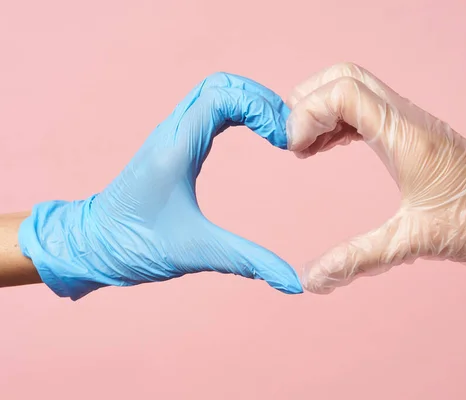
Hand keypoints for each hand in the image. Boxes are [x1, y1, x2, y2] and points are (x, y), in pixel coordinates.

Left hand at [19, 72, 302, 299]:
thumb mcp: (195, 253)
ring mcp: (171, 135)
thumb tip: (293, 282)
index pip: (222, 97)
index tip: (283, 139)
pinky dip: (237, 112)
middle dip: (260, 99)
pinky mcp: (172, 144)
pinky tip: (255, 135)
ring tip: (277, 131)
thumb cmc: (133, 246)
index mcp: (176, 149)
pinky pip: (209, 110)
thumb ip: (248, 262)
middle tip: (286, 131)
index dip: (260, 107)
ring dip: (250, 103)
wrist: (89, 244)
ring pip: (215, 92)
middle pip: (221, 84)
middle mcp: (172, 132)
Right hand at [287, 62, 465, 293]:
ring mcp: (412, 124)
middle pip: (345, 77)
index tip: (292, 149)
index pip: (344, 92)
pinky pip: (368, 112)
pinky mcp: (415, 136)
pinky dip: (340, 122)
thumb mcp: (414, 242)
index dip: (307, 112)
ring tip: (302, 148)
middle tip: (290, 140)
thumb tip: (313, 280)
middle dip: (308, 100)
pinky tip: (326, 149)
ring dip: (323, 110)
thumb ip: (358, 259)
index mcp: (405, 136)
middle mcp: (407, 120)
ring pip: (356, 91)